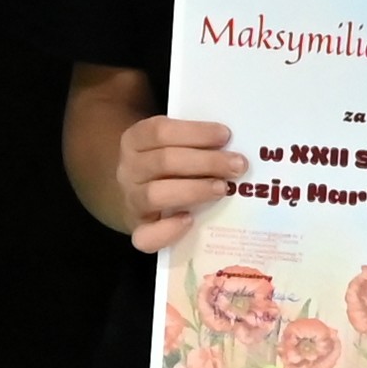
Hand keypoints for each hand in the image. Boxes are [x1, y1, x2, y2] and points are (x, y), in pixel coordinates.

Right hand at [104, 110, 241, 251]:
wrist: (139, 196)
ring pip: (156, 194)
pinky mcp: (138, 230)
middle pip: (164, 161)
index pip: (160, 131)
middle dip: (206, 162)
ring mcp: (131, 201)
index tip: (225, 135)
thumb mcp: (171, 145)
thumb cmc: (166, 166)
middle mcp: (128, 170)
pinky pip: (146, 236)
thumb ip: (194, 142)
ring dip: (195, 190)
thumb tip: (231, 145)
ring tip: (222, 188)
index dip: (195, 132)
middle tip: (237, 165)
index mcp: (135, 140)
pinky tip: (190, 220)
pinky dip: (168, 230)